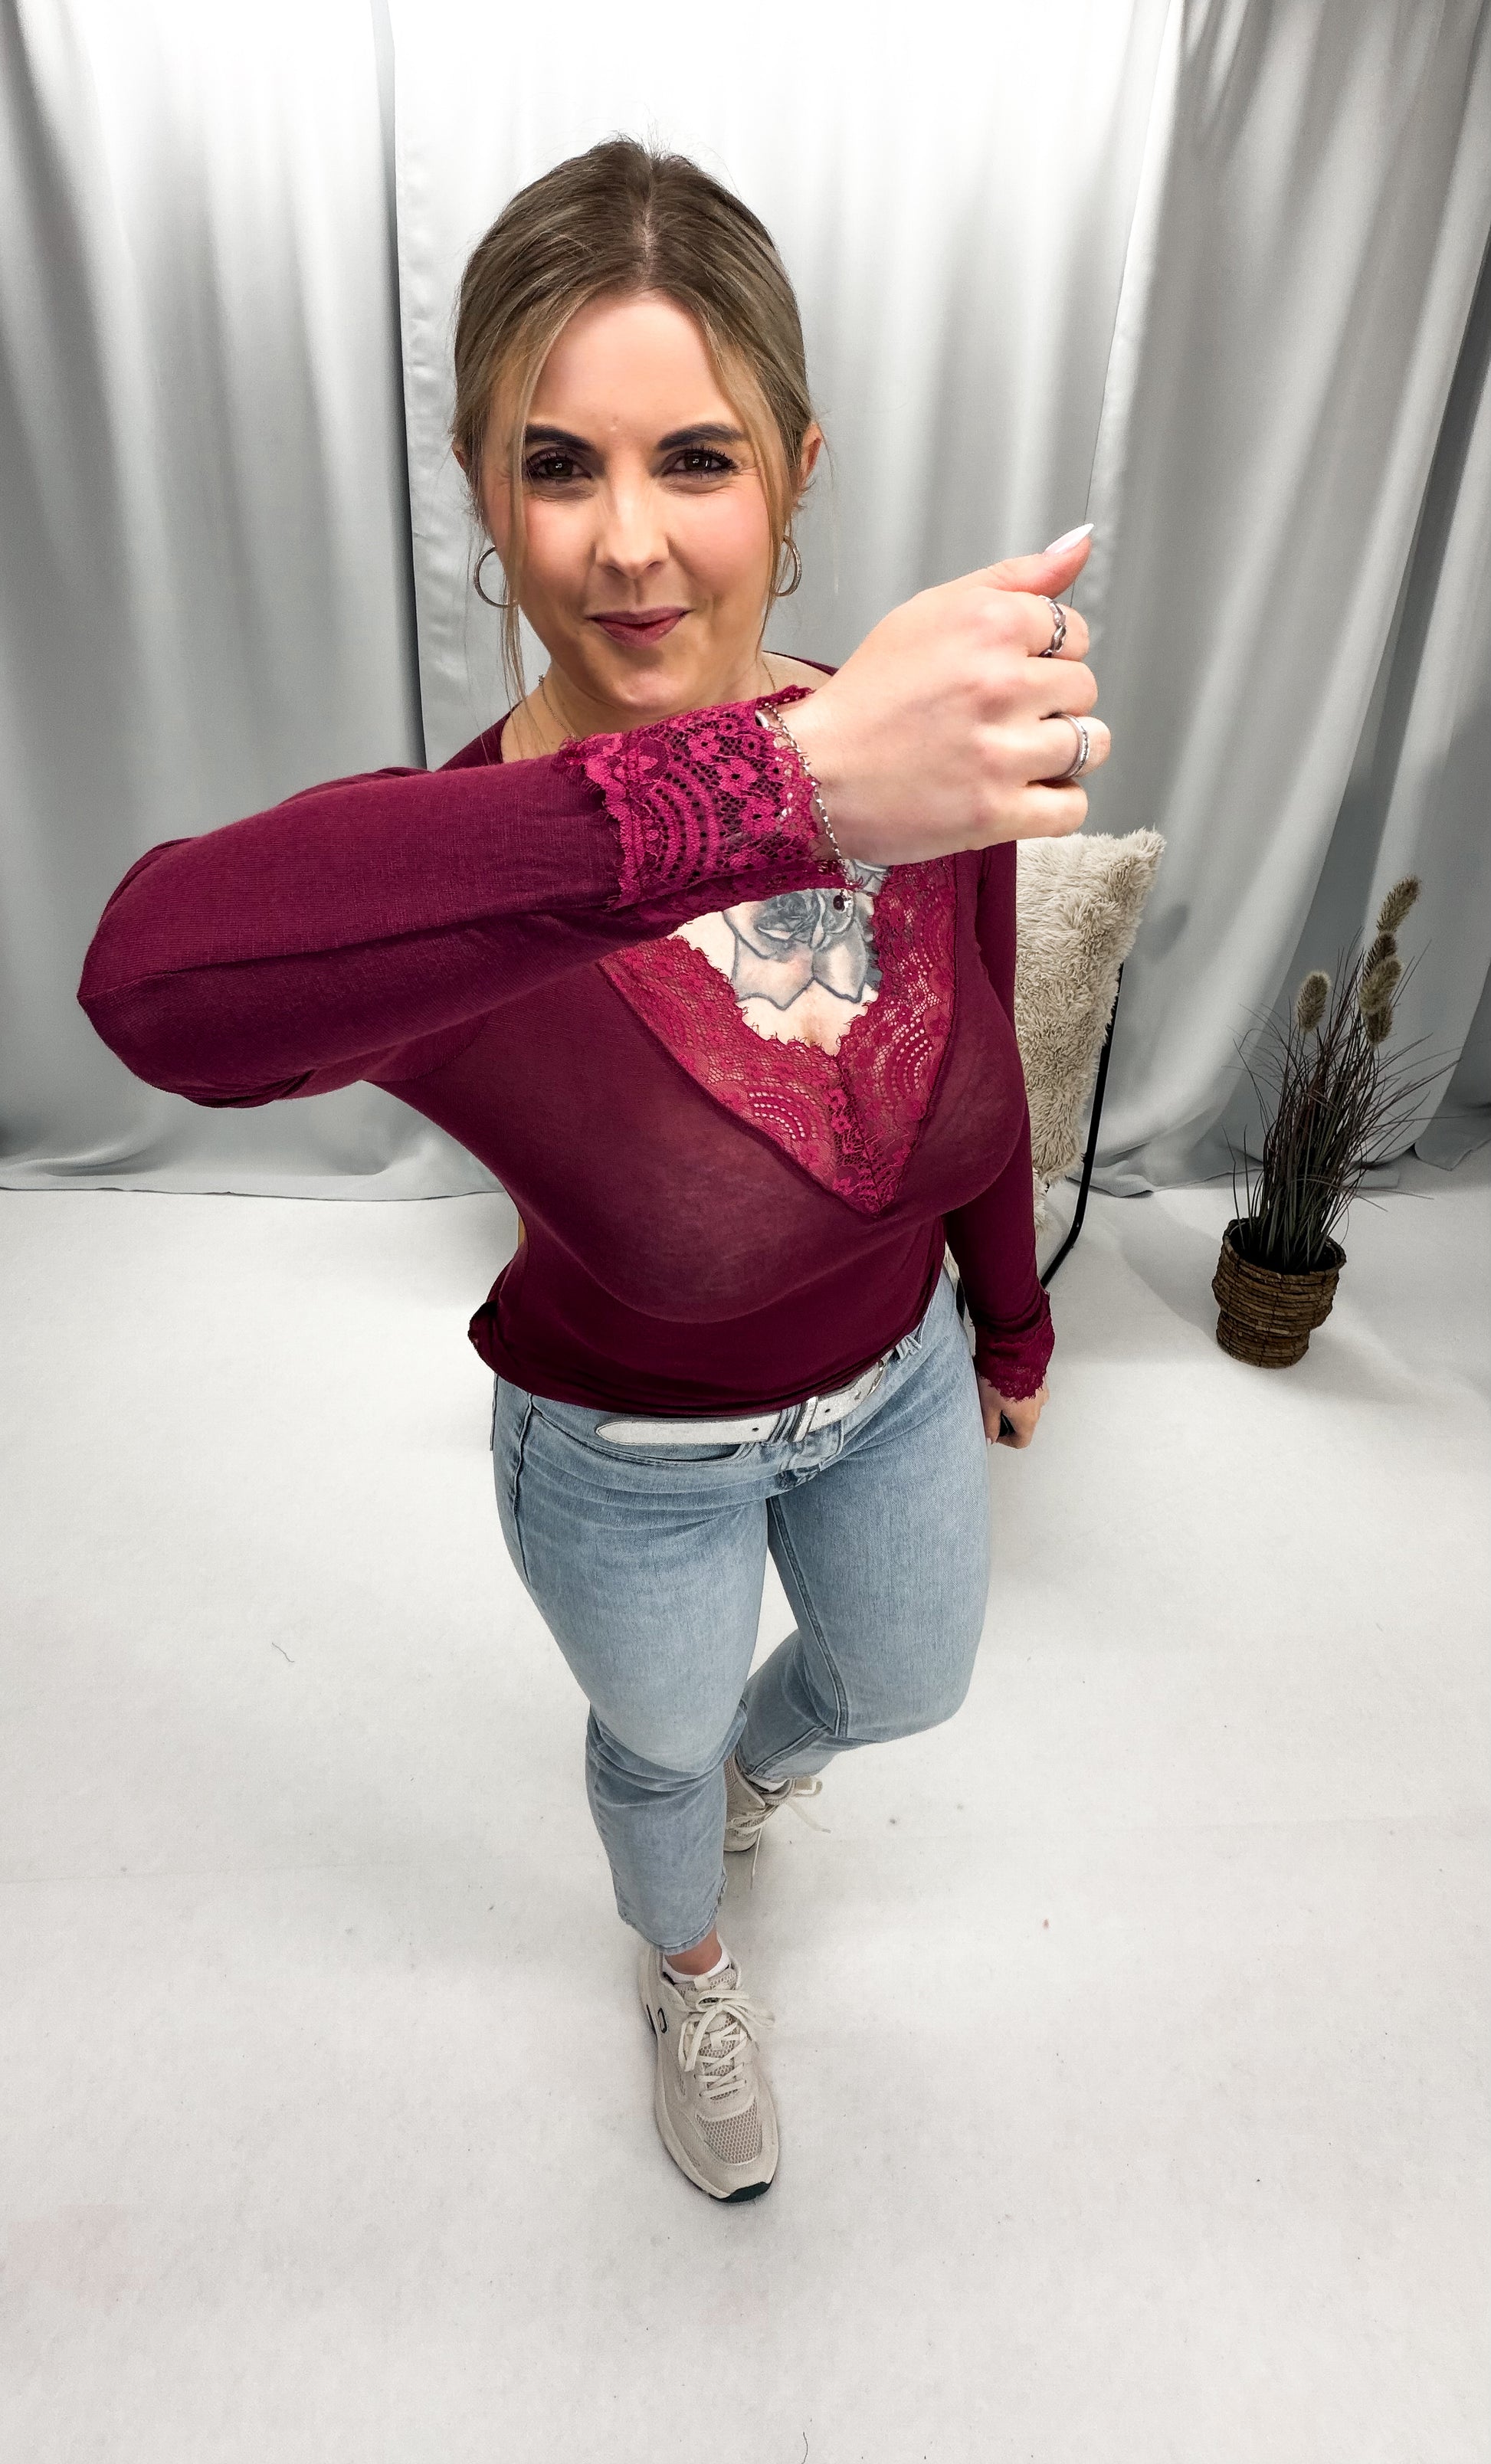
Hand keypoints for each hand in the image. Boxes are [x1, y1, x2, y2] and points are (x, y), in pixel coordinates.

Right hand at [781, 531, 1109, 867]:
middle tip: (998, 716)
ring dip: (1058, 754)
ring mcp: (1001, 752)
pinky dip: (1053, 805)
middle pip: (1084, 688)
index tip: (1005, 673)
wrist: (813, 773)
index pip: (1075, 632)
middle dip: (1051, 703)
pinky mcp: (996, 813)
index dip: (1044, 655)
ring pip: (1090, 745)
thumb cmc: (868, 696)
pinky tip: (1017, 793)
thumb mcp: (932, 611)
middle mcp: (1000, 683)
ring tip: (1009, 755)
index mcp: (988, 624)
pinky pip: (1072, 807)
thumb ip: (1015, 578)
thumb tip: (1080, 546)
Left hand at [977, 1374, 1047, 1448]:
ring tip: (993, 1387)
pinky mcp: (1041, 1377)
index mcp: (1027, 1419)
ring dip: (1010, 1400)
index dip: (1005, 1439)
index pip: (1021, 1441)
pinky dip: (1018, 1388)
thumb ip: (989, 1425)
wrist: (1014, 1346)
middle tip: (989, 1405)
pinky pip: (1029, 1389)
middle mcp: (1038, 1407)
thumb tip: (989, 1439)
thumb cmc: (1000, 1375)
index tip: (993, 1430)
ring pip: (1025, 1404)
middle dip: (1005, 1417)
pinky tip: (1003, 1376)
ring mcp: (1041, 1391)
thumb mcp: (987, 1405)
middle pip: (1023, 1422)